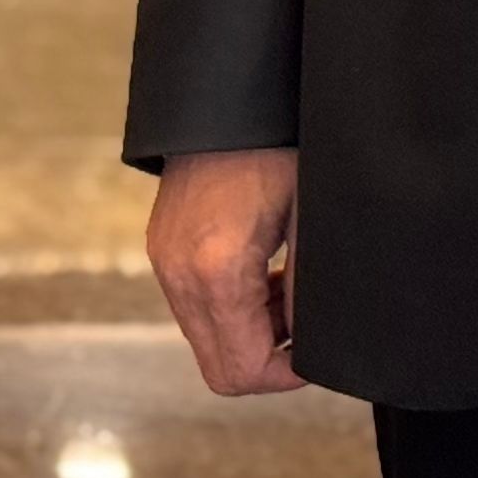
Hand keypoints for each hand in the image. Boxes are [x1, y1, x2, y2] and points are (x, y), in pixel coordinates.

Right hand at [147, 147, 305, 395]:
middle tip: (303, 325)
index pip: (243, 370)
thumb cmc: (275, 149)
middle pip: (219, 368)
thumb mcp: (308, 219)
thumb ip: (307, 288)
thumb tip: (314, 339)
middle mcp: (180, 275)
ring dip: (249, 333)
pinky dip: (230, 308)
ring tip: (286, 290)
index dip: (286, 376)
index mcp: (218, 270)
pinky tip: (262, 274)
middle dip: (267, 360)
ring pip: (206, 340)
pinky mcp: (162, 250)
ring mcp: (165, 263)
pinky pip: (194, 307)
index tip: (315, 354)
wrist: (224, 101)